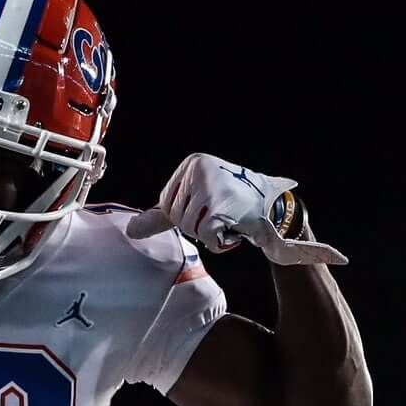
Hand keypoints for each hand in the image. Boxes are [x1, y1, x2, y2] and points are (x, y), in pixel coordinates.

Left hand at [127, 154, 346, 266]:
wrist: (273, 205)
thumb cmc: (235, 201)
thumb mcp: (198, 197)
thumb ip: (164, 213)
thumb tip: (132, 229)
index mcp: (192, 163)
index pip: (167, 202)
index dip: (186, 214)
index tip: (209, 207)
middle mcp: (198, 170)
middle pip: (176, 216)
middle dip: (196, 225)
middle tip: (221, 214)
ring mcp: (208, 188)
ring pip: (188, 228)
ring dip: (208, 234)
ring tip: (226, 220)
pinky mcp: (218, 207)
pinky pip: (205, 236)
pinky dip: (218, 242)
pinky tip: (231, 231)